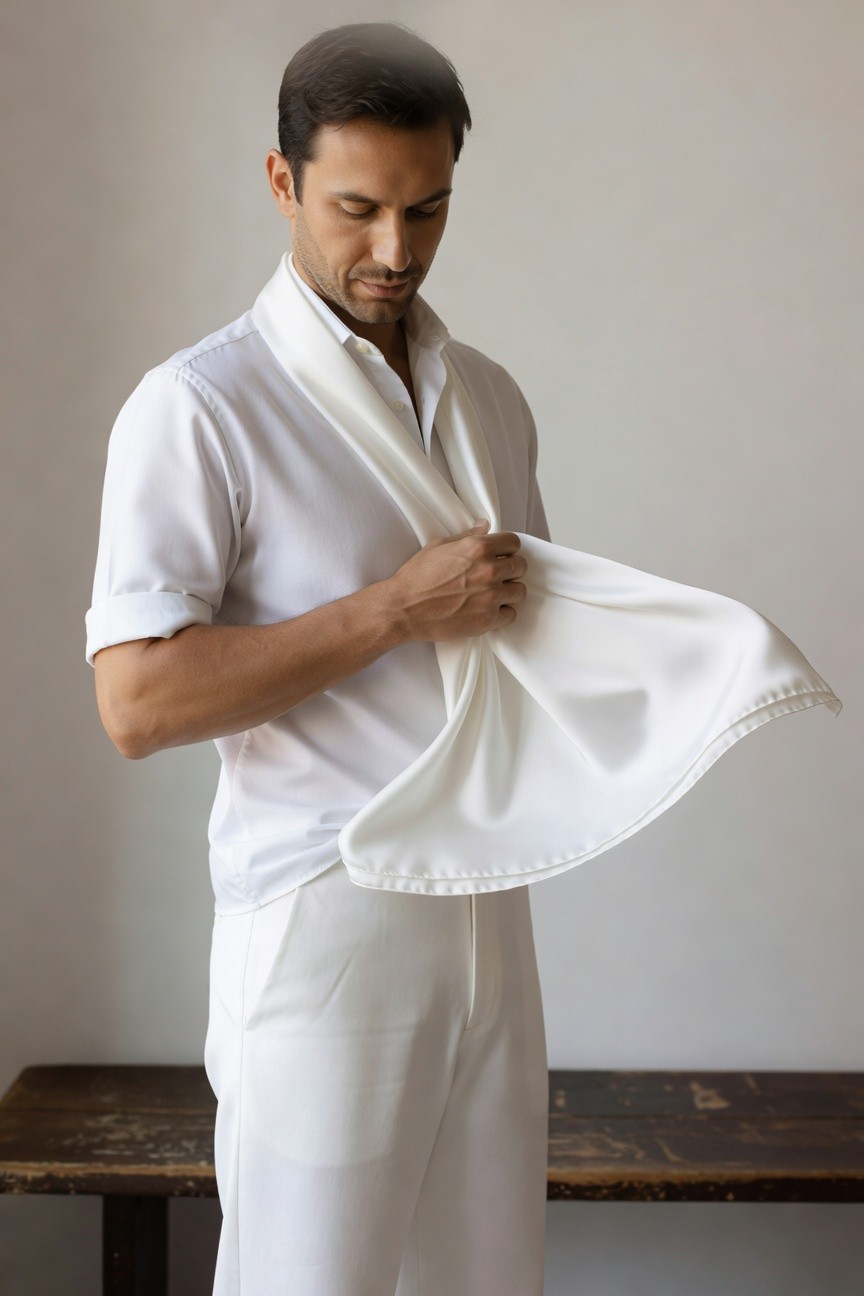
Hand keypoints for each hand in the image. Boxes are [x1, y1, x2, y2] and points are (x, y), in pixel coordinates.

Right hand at [386, 520, 527, 642]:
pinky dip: (502, 613)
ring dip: (509, 592)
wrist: (403, 609)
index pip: (513, 542)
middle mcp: (489, 570)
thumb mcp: (438, 546)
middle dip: (510, 570)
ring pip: (519, 592)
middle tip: (497, 576)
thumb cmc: (416, 577)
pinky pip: (511, 615)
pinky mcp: (488, 620)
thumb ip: (466, 536)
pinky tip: (488, 610)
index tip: (502, 555)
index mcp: (478, 548)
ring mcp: (490, 596)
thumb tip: (484, 526)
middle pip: (520, 567)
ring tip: (493, 594)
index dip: (508, 549)